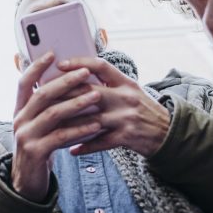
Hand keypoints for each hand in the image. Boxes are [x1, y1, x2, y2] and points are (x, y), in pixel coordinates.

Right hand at [10, 53, 103, 201]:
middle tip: (85, 73)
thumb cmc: (40, 146)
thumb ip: (49, 107)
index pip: (24, 82)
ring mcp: (25, 136)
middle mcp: (19, 120)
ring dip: (76, 103)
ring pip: (52, 114)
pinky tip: (95, 124)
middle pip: (42, 95)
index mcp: (19, 110)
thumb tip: (70, 81)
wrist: (28, 181)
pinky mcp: (35, 152)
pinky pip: (60, 136)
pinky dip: (79, 129)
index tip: (52, 53)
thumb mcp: (40, 124)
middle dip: (65, 82)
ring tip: (96, 96)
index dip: (36, 67)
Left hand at [55, 57, 170, 157]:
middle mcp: (125, 97)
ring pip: (90, 119)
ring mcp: (126, 117)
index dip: (79, 63)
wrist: (168, 133)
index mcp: (125, 82)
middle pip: (90, 92)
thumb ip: (109, 83)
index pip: (100, 66)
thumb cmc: (144, 110)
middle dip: (65, 95)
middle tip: (44, 97)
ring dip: (69, 124)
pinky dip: (84, 146)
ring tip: (51, 126)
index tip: (60, 64)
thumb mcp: (131, 90)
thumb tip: (79, 74)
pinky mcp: (126, 137)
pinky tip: (70, 149)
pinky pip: (100, 142)